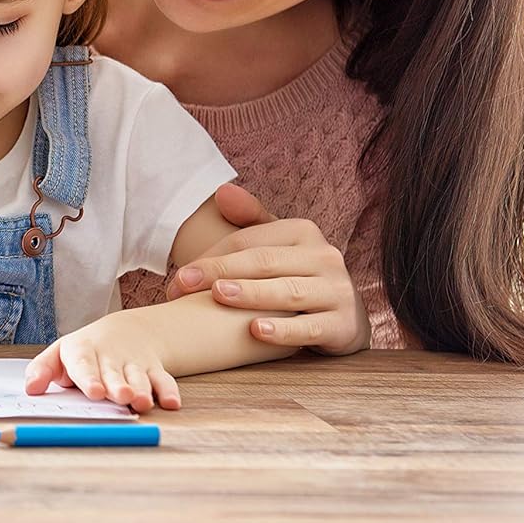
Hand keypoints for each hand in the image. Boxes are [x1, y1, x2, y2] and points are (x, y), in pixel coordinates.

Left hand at [23, 311, 178, 412]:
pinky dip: (169, 391)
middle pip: (115, 373)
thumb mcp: (59, 355)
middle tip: (121, 397)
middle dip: (118, 385)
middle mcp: (110, 357)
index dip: (90, 378)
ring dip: (143, 390)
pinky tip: (172, 403)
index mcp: (83, 352)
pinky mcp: (153, 370)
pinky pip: (165, 380)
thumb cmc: (84, 351)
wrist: (123, 333)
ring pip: (140, 377)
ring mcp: (134, 363)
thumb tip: (30, 390)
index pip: (85, 364)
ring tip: (142, 402)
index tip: (94, 392)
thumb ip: (42, 370)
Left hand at [165, 184, 369, 355]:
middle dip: (219, 273)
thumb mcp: (278, 246)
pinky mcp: (343, 325)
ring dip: (251, 294)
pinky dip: (284, 330)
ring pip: (287, 292)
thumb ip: (250, 220)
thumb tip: (222, 192)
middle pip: (264, 263)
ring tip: (219, 296)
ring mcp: (337, 291)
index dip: (211, 257)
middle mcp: (325, 257)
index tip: (179, 278)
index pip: (248, 241)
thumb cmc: (298, 277)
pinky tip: (256, 331)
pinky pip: (310, 328)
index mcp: (304, 232)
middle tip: (182, 287)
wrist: (344, 317)